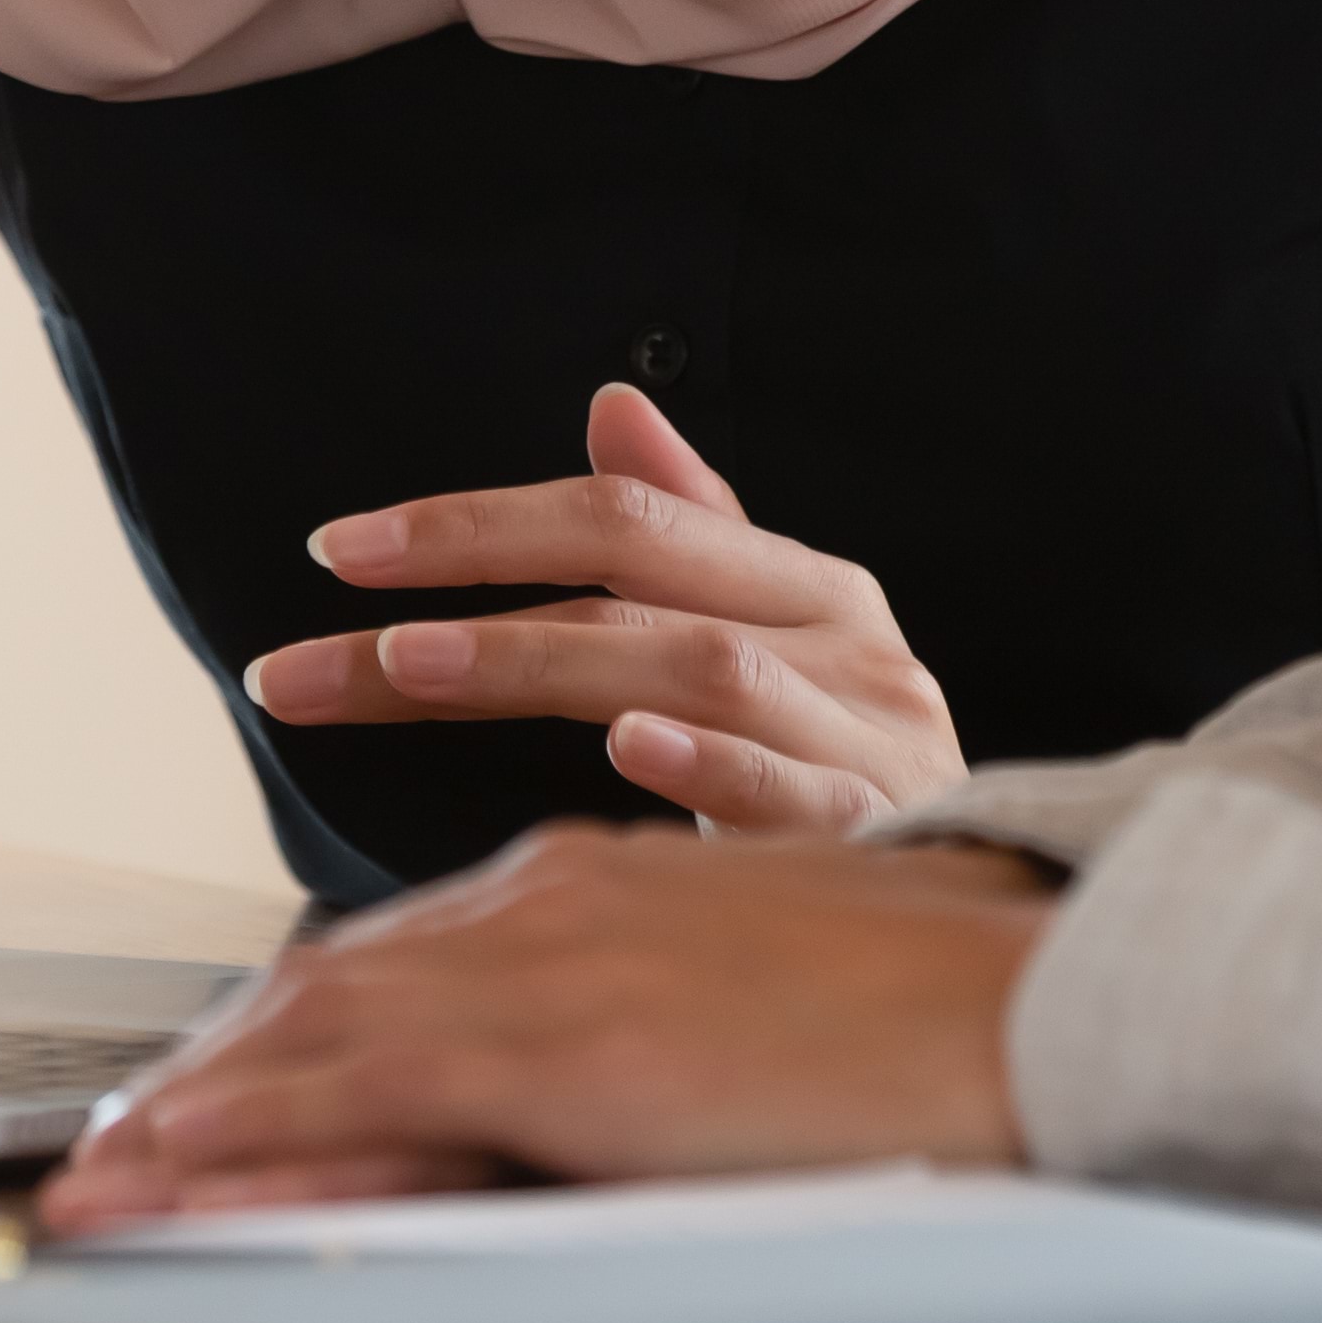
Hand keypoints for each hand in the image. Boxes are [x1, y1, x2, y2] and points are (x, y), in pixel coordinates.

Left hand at [39, 827, 1055, 1223]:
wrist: (1022, 990)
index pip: (393, 958)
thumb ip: (642, 997)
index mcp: (592, 884)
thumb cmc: (916, 1009)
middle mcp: (548, 897)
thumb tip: (580, 1067)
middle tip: (113, 1148)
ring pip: (317, 1024)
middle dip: (209, 1072)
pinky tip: (186, 1172)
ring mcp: (549, 960)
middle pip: (327, 981)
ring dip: (199, 1108)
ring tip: (109, 1176)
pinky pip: (362, 1089)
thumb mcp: (746, 982)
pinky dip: (256, 1131)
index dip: (284, 1031)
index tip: (206, 1094)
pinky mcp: (561, 1040)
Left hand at [238, 383, 963, 835]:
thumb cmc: (857, 779)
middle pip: (635, 586)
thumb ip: (694, 534)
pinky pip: (797, 788)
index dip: (477, 524)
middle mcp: (844, 639)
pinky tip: (631, 749)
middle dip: (461, 602)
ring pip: (696, 669)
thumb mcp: (778, 646)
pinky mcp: (889, 834)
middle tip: (314, 653)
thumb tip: (612, 401)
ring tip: (415, 671)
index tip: (335, 552)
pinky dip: (714, 763)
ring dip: (546, 663)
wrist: (1007, 921)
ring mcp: (871, 735)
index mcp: (808, 586)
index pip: (622, 518)